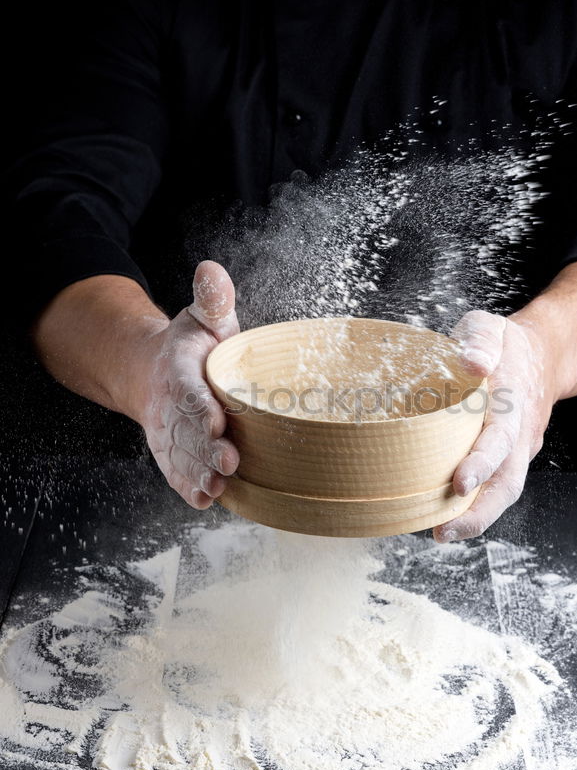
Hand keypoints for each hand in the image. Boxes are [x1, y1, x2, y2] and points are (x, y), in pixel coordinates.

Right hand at [130, 261, 240, 509]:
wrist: (155, 375)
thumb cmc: (192, 348)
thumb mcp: (202, 319)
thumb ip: (211, 299)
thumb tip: (211, 268)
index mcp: (179, 373)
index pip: (189, 392)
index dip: (200, 408)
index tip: (216, 421)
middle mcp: (170, 409)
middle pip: (187, 433)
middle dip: (205, 449)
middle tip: (228, 461)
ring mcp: (170, 436)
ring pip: (182, 459)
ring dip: (200, 475)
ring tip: (218, 486)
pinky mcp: (174, 456)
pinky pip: (179, 474)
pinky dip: (190, 489)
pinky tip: (207, 501)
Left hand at [433, 309, 556, 541]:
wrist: (543, 357)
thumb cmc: (506, 344)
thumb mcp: (491, 326)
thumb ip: (481, 339)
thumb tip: (472, 362)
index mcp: (513, 403)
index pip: (500, 438)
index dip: (482, 462)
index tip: (460, 482)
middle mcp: (519, 435)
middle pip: (508, 483)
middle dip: (480, 512)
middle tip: (445, 532)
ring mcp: (516, 451)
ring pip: (503, 492)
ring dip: (475, 518)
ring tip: (441, 535)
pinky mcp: (507, 460)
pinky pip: (494, 487)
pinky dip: (473, 507)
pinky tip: (441, 518)